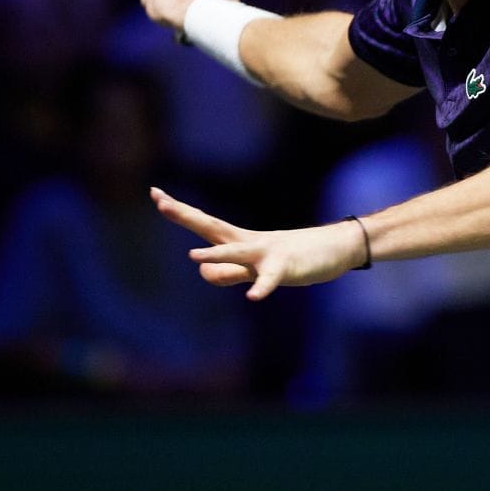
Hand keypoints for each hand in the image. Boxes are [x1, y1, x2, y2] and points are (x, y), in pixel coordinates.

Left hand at [151, 187, 366, 300]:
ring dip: (216, 255)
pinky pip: (271, 279)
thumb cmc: (291, 257)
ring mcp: (267, 254)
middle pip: (211, 227)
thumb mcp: (253, 268)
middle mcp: (247, 242)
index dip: (180, 210)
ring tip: (194, 258)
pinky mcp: (286, 268)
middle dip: (185, 215)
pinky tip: (254, 297)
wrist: (334, 248)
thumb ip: (227, 271)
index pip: (203, 223)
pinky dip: (262, 287)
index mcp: (238, 240)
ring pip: (237, 253)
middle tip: (160, 201)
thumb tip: (204, 271)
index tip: (156, 193)